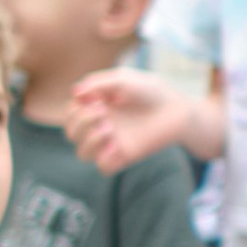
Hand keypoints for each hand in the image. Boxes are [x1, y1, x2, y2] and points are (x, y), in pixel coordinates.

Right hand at [64, 67, 195, 174]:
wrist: (176, 109)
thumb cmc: (150, 91)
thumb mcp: (123, 79)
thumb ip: (98, 83)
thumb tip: (74, 93)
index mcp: (96, 108)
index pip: (70, 115)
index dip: (74, 109)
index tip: (95, 100)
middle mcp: (100, 127)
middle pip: (71, 133)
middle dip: (80, 122)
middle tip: (103, 112)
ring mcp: (112, 144)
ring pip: (82, 154)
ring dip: (89, 141)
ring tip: (109, 129)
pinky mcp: (125, 157)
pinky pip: (103, 168)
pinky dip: (104, 159)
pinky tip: (116, 146)